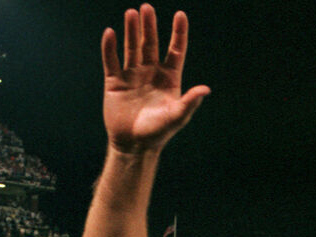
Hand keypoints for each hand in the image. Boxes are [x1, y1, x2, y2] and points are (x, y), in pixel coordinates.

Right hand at [101, 4, 209, 153]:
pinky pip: (111, 61)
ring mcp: (132, 76)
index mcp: (169, 79)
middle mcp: (151, 73)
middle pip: (151, 45)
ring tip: (131, 13)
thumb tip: (206, 89)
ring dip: (131, 31)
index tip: (180, 14)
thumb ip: (190, 101)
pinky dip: (109, 47)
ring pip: (132, 48)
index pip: (175, 51)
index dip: (178, 33)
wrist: (134, 145)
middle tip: (147, 7)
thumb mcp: (178, 116)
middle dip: (150, 27)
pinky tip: (110, 33)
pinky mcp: (114, 82)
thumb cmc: (159, 132)